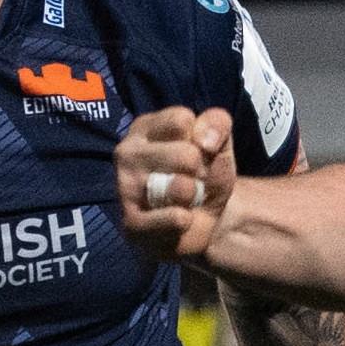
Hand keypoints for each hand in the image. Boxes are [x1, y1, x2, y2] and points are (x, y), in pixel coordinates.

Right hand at [113, 107, 234, 260]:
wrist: (202, 225)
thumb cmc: (204, 178)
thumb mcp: (219, 145)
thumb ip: (217, 124)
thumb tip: (203, 141)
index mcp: (144, 128)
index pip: (181, 120)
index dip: (201, 140)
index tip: (198, 154)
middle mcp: (127, 152)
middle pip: (185, 155)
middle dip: (200, 172)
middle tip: (192, 181)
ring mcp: (124, 188)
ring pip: (181, 187)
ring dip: (194, 197)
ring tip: (184, 201)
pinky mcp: (131, 223)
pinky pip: (175, 219)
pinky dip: (187, 221)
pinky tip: (178, 221)